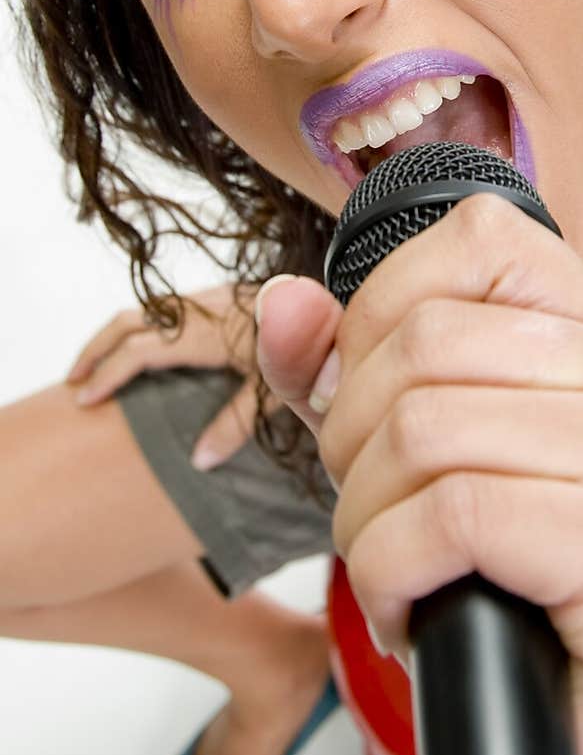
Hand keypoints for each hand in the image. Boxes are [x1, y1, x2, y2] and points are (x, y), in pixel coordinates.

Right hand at [66, 280, 341, 469]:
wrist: (336, 300)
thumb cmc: (314, 349)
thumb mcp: (276, 393)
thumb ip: (236, 424)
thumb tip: (198, 461)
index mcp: (209, 333)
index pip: (142, 351)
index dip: (109, 374)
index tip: (85, 399)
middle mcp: (203, 307)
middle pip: (130, 321)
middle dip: (95, 350)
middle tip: (74, 383)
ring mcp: (210, 296)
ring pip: (144, 308)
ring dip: (114, 335)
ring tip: (95, 366)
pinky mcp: (219, 293)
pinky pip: (164, 305)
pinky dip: (139, 326)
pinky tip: (140, 348)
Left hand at [258, 193, 582, 754]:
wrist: (563, 718)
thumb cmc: (498, 569)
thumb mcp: (408, 443)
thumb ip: (341, 365)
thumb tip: (285, 306)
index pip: (479, 240)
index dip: (379, 316)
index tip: (366, 402)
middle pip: (430, 341)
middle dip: (352, 435)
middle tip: (369, 508)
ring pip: (428, 429)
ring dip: (364, 517)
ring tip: (386, 562)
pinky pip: (454, 517)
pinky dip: (391, 572)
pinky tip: (407, 608)